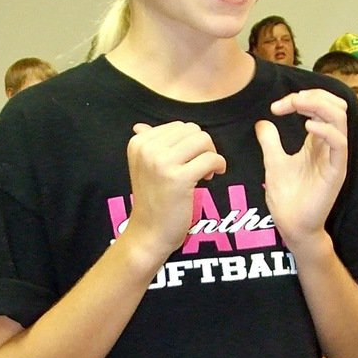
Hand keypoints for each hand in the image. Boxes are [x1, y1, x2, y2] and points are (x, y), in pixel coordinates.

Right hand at [124, 121, 225, 261]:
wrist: (149, 233)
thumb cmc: (151, 201)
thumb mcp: (143, 168)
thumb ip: (147, 145)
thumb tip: (140, 125)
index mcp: (139, 143)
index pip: (179, 126)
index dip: (190, 143)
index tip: (189, 161)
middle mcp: (147, 149)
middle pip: (192, 130)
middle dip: (202, 147)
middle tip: (199, 168)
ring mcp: (162, 163)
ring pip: (203, 140)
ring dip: (210, 155)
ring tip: (204, 173)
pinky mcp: (178, 178)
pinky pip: (210, 159)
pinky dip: (218, 165)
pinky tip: (211, 177)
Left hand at [255, 89, 348, 248]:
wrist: (291, 225)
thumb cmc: (287, 197)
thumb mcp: (273, 162)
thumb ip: (270, 141)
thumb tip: (262, 122)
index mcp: (318, 141)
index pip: (319, 107)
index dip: (300, 99)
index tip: (275, 107)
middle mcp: (329, 145)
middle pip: (335, 106)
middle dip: (313, 95)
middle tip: (290, 101)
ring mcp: (335, 157)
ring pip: (340, 118)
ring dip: (318, 105)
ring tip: (297, 106)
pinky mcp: (336, 171)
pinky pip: (340, 143)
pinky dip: (326, 129)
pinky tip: (308, 126)